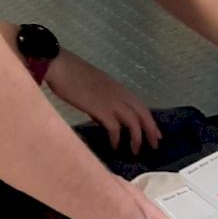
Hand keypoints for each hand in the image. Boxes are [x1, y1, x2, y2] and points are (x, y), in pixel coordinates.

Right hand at [46, 50, 161, 154]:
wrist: (61, 67)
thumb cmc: (73, 75)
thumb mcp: (95, 88)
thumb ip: (102, 102)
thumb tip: (103, 119)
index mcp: (119, 88)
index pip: (141, 106)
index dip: (150, 121)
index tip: (156, 133)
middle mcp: (120, 95)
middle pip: (143, 114)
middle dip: (150, 130)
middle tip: (155, 145)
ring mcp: (111, 101)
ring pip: (133, 122)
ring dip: (136, 138)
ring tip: (135, 150)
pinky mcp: (100, 109)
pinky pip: (114, 128)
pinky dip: (116, 138)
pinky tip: (114, 146)